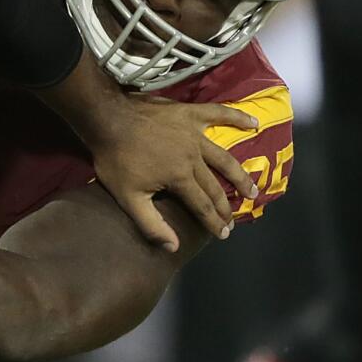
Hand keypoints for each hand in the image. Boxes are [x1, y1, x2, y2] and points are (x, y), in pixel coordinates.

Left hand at [86, 92, 259, 251]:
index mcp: (180, 178)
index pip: (202, 206)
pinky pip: (218, 113)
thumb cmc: (115, 158)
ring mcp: (193, 134)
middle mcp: (193, 157)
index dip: (214, 222)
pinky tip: (255, 123)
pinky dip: (237, 117)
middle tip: (234, 218)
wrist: (106, 118)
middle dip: (225, 206)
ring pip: (223, 157)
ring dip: (240, 174)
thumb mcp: (127, 197)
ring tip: (253, 189)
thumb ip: (151, 224)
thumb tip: (174, 247)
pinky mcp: (189, 114)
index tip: (225, 234)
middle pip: (215, 186)